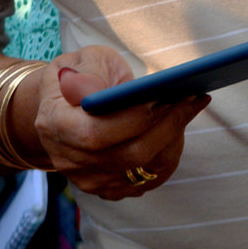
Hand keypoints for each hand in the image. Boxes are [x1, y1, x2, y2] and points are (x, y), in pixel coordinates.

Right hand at [30, 46, 207, 201]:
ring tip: (190, 107)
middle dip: (167, 126)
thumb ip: (88, 74)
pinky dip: (169, 153)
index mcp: (55, 124)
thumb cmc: (82, 75)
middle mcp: (68, 159)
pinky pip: (149, 179)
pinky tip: (178, 128)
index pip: (96, 134)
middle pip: (128, 156)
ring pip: (144, 170)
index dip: (134, 119)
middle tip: (192, 98)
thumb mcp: (82, 61)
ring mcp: (88, 178)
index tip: (164, 96)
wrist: (66, 105)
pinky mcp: (109, 188)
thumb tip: (94, 93)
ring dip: (174, 139)